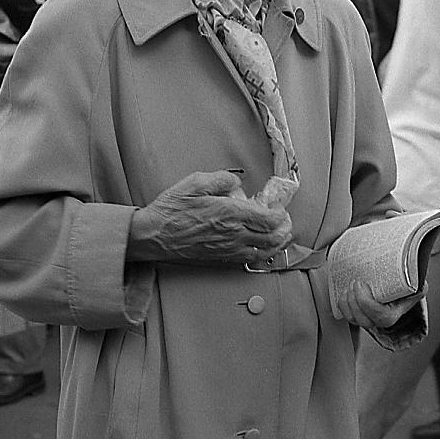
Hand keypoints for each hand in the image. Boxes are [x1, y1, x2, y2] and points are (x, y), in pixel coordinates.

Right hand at [128, 171, 292, 263]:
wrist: (155, 236)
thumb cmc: (172, 210)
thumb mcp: (196, 182)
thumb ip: (222, 179)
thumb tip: (237, 182)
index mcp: (230, 213)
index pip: (269, 218)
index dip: (280, 213)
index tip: (279, 206)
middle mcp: (234, 233)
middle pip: (272, 237)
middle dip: (284, 228)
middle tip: (284, 219)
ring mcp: (229, 248)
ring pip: (265, 251)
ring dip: (277, 243)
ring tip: (280, 234)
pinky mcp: (222, 258)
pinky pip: (250, 259)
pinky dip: (262, 253)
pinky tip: (262, 246)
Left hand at [332, 280, 425, 330]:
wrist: (401, 283)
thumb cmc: (407, 280)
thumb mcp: (415, 278)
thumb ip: (415, 276)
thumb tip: (414, 268)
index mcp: (398, 311)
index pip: (382, 316)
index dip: (367, 303)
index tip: (361, 284)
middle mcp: (383, 320)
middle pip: (365, 321)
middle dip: (355, 302)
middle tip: (354, 282)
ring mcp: (371, 319)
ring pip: (354, 320)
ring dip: (348, 303)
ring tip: (350, 285)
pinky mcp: (360, 315)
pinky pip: (347, 317)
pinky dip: (342, 305)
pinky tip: (345, 292)